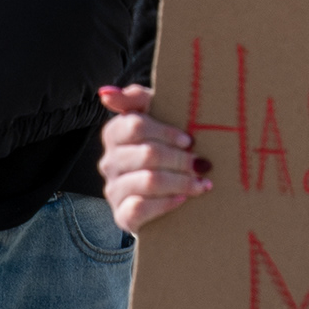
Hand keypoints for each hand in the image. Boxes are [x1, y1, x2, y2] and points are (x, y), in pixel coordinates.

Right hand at [94, 83, 207, 236]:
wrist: (170, 195)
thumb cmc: (166, 148)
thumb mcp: (157, 117)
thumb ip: (136, 99)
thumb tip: (105, 93)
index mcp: (115, 134)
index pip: (136, 125)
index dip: (167, 132)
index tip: (189, 140)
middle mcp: (109, 161)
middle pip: (147, 154)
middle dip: (180, 159)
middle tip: (203, 164)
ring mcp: (114, 189)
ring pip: (148, 181)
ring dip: (181, 182)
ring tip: (202, 183)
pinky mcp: (121, 215)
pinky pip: (140, 208)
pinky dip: (166, 203)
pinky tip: (183, 200)